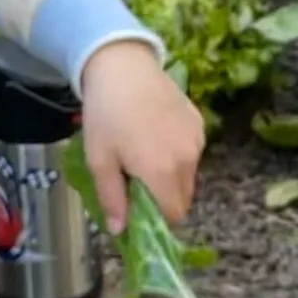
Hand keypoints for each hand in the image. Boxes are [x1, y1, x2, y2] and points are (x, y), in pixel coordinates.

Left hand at [79, 39, 204, 231]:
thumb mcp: (99, 160)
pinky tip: (155, 135)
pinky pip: (192, 154)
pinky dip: (177, 156)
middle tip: (135, 183)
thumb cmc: (105, 115)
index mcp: (161, 173)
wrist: (122, 66)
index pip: (172, 215)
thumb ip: (112, 199)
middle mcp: (186, 160)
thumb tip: (120, 231)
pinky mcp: (199, 124)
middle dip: (162, 200)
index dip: (155, 219)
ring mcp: (196, 140)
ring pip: (188, 177)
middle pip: (182, 199)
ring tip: (144, 155)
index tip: (136, 210)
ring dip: (171, 178)